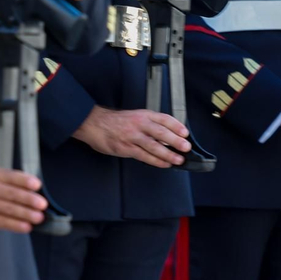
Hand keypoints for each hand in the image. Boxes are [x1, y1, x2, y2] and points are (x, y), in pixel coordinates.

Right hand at [0, 167, 48, 232]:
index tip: (36, 184)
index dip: (25, 180)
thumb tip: (31, 185)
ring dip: (25, 214)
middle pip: (12, 194)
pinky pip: (2, 223)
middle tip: (42, 204)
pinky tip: (26, 227)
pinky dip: (15, 225)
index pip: (11, 177)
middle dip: (28, 199)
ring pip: (9, 210)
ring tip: (38, 217)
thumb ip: (8, 178)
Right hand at [72, 106, 191, 167]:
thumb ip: (150, 124)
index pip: (164, 119)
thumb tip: (168, 136)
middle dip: (176, 141)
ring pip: (154, 146)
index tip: (185, 133)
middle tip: (186, 147)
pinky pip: (144, 156)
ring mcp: (132, 136)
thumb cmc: (116, 121)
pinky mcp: (125, 148)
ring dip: (168, 154)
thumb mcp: (135, 116)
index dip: (176, 126)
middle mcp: (139, 124)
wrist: (94, 123)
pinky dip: (156, 161)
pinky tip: (164, 164)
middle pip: (161, 133)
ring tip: (178, 159)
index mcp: (144, 115)